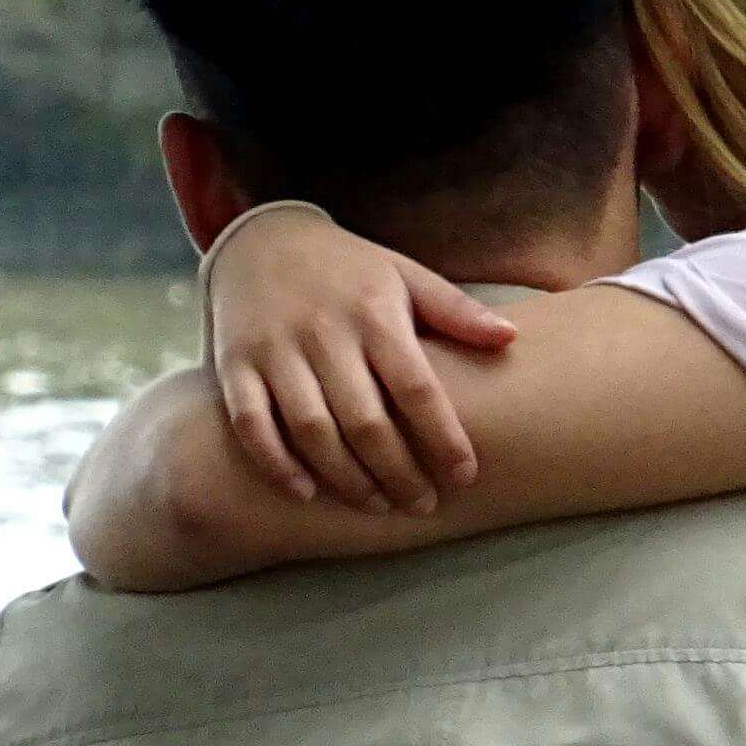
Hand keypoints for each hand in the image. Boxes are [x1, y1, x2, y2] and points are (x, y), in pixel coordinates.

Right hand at [205, 206, 515, 511]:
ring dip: (346, 477)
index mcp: (374, 314)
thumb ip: (455, 311)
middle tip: (424, 506)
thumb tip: (512, 338)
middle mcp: (323, 333)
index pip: (416, 388)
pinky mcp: (234, 364)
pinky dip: (276, 463)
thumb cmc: (350, 271)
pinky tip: (307, 494)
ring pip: (311, 429)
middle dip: (399, 472)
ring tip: (379, 507)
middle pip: (365, 420)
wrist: (261, 239)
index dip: (442, 437)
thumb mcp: (405, 275)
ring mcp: (274, 350)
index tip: (465, 476)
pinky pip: (250, 423)